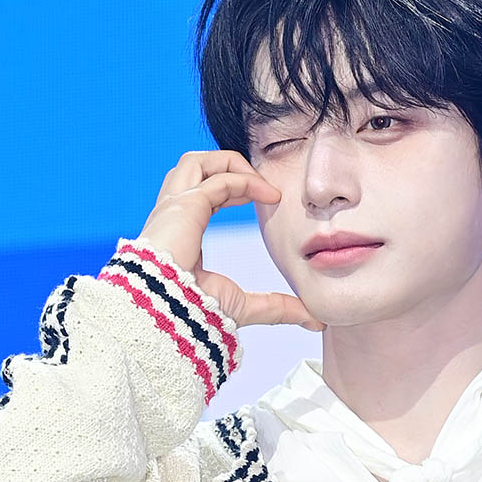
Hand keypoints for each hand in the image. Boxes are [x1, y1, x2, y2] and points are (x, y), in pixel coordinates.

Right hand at [138, 151, 324, 330]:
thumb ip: (276, 307)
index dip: (233, 187)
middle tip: (264, 186)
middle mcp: (170, 214)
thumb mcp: (242, 306)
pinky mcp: (184, 207)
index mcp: (177, 231)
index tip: (267, 198)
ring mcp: (173, 208)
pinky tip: (269, 195)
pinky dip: (245, 181)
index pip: (200, 192)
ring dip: (231, 163)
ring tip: (262, 184)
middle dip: (228, 166)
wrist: (166, 315)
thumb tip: (315, 320)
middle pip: (191, 167)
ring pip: (195, 161)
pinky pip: (219, 180)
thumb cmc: (191, 312)